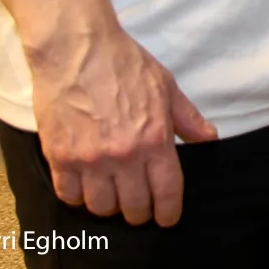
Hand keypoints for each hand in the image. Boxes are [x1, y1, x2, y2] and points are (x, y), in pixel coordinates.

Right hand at [28, 22, 217, 225]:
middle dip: (139, 211)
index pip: (167, 191)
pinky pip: (69, 195)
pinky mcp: (59, 157)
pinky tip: (84, 183)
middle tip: (138, 203)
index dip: (168, 213)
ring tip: (111, 190)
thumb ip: (188, 119)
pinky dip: (78, 195)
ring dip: (108, 203)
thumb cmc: (124, 64)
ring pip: (100, 207)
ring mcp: (89, 159)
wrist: (76, 49)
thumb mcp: (166, 87)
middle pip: (133, 207)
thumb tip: (209, 139)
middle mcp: (123, 155)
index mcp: (154, 139)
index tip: (167, 219)